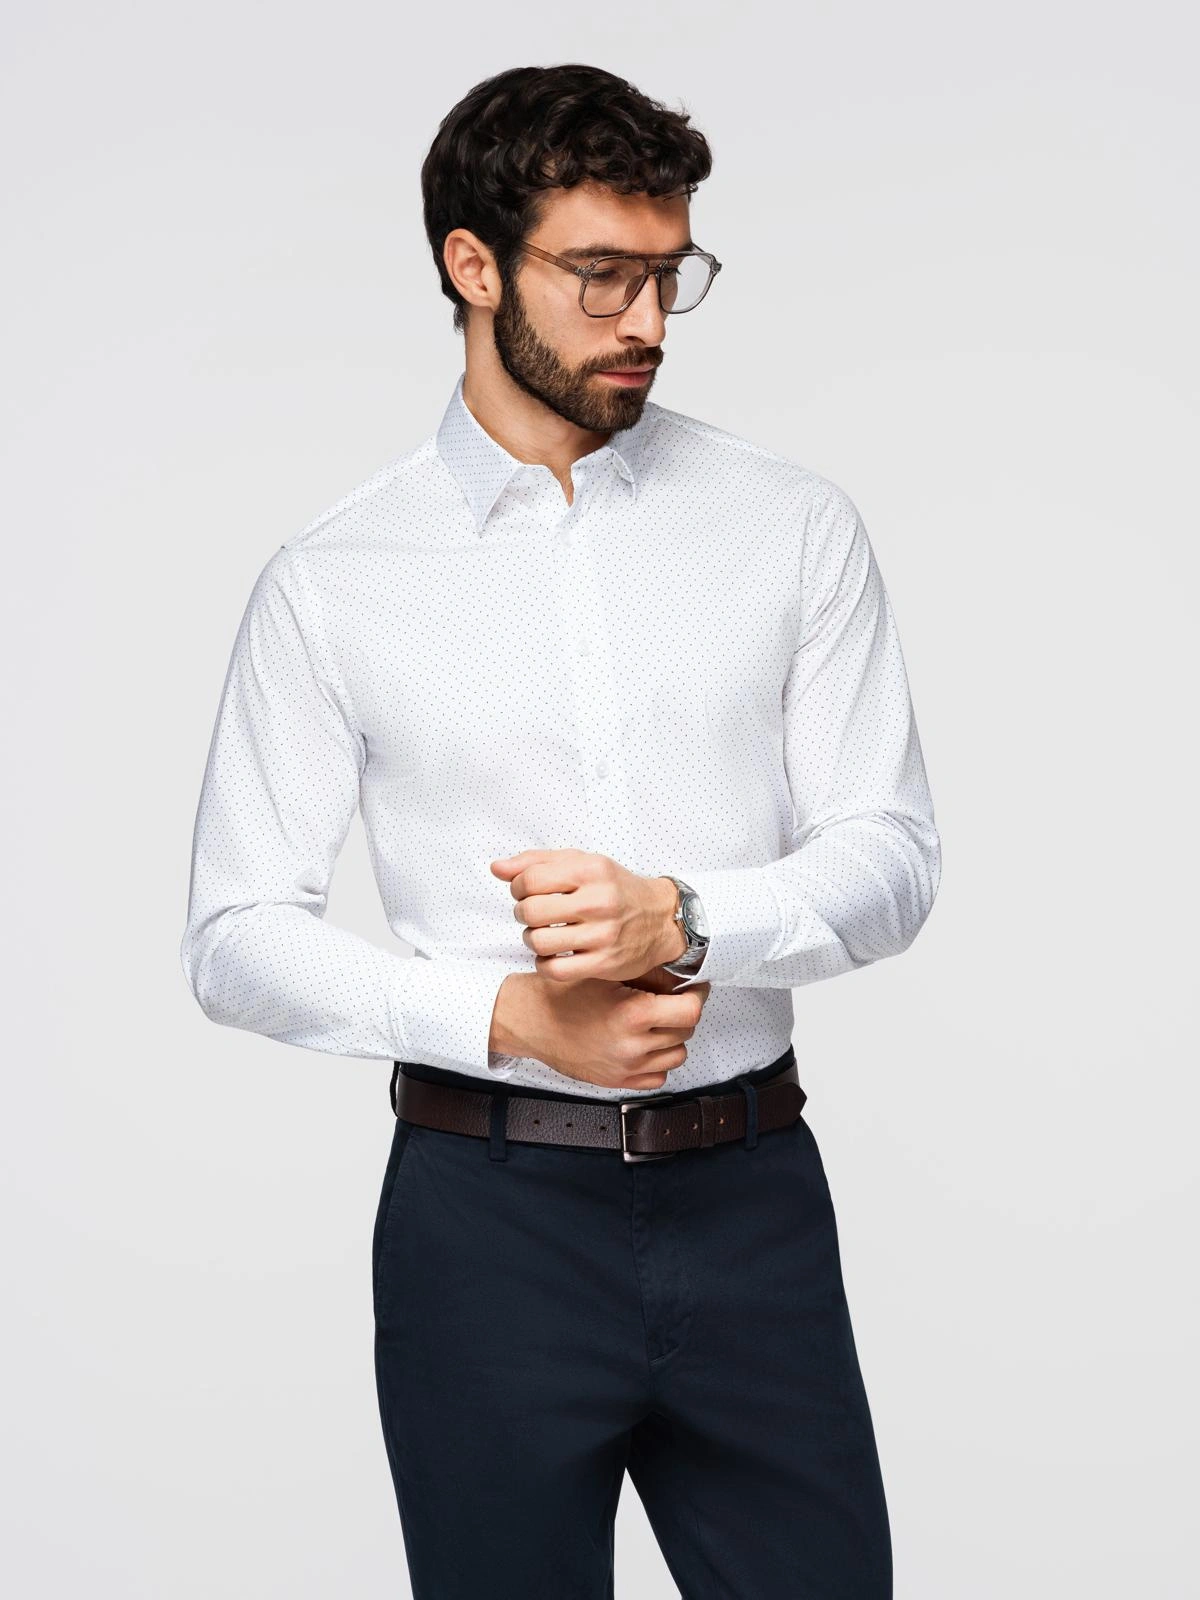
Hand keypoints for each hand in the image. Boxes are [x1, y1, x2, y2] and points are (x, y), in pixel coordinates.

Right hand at [489, 968, 711, 1090]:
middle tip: (672, 1000)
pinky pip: (658, 1077)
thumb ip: (646, 977)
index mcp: (632, 1014)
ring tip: (658, 1022)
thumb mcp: (606, 974)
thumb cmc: (564, 994)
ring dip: (673, 1038)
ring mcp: (626, 1068)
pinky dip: (658, 1062)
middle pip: (686, 1031)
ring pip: (676, 1055)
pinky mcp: (617, 1081)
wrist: (532, 1021)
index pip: (691, 1010)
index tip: (693, 988)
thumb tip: (680, 979)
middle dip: (683, 1013)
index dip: (697, 995)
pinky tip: (645, 1045)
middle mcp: (633, 1045)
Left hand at [491, 849, 687, 982]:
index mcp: (590, 870)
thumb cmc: (615, 889)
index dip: (517, 888)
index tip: (525, 892)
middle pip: (530, 911)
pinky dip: (544, 964)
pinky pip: (554, 970)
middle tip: (535, 914)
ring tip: (543, 934)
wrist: (661, 919)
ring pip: (539, 941)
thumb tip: (496, 868)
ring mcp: (602, 935)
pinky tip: (552, 955)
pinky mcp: (604, 964)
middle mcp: (598, 901)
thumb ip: (536, 862)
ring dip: (532, 939)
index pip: (530, 879)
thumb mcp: (581, 863)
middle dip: (523, 914)